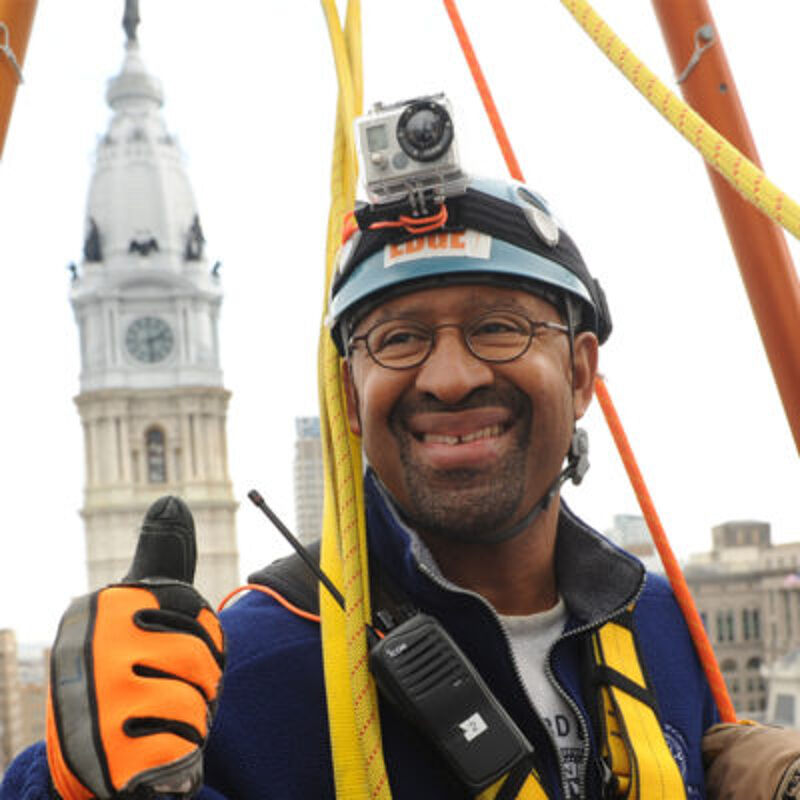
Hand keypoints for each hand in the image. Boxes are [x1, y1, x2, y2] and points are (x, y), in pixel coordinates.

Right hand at [45, 496, 224, 798]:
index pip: (195, 611)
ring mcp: (96, 701)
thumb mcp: (141, 607)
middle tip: (162, 689)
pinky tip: (148, 752)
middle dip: (199, 681)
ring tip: (154, 718)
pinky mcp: (108, 757)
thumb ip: (163, 556)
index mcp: (101, 607)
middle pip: (204, 656)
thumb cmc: (127, 667)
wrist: (91, 757)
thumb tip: (171, 498)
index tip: (163, 648)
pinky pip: (185, 744)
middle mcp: (90, 648)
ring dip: (190, 717)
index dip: (199, 638)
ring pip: (198, 700)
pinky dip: (179, 753)